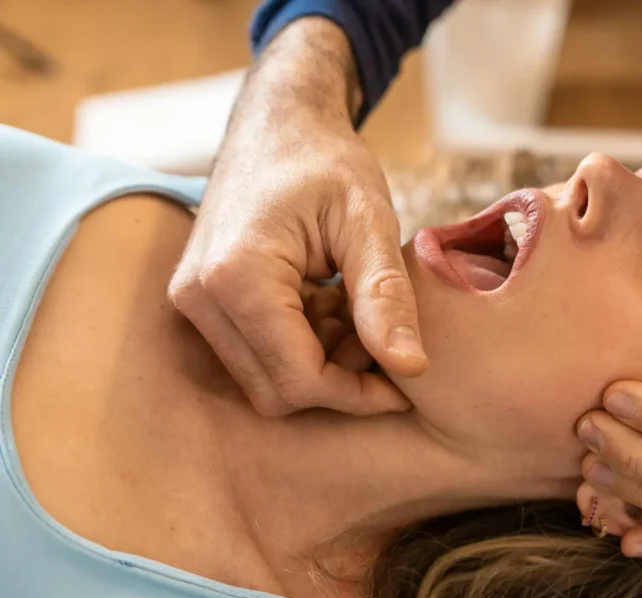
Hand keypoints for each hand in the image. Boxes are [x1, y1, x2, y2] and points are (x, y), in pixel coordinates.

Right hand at [169, 18, 424, 416]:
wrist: (278, 122)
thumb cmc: (326, 161)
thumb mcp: (370, 221)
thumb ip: (386, 297)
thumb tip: (412, 368)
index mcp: (237, 276)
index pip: (298, 378)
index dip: (358, 395)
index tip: (407, 381)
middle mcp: (199, 296)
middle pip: (276, 390)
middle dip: (340, 381)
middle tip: (386, 342)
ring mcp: (193, 299)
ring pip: (265, 378)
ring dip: (322, 365)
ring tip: (360, 316)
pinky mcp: (201, 300)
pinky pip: (255, 354)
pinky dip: (303, 347)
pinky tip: (333, 309)